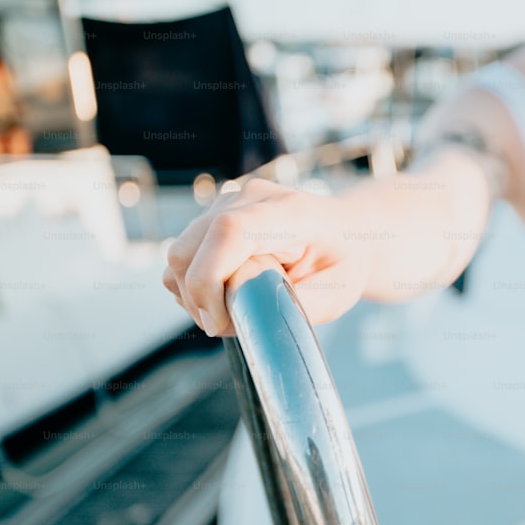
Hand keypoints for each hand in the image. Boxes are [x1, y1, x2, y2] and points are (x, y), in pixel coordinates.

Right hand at [163, 179, 375, 335]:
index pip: (229, 231)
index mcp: (289, 212)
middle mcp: (249, 199)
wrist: (345, 232)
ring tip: (234, 308)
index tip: (220, 321)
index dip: (209, 280)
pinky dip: (193, 287)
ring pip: (178, 257)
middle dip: (199, 300)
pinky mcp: (211, 218)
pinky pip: (181, 259)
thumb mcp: (339, 293)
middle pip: (189, 249)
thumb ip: (294, 306)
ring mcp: (226, 205)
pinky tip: (227, 294)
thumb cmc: (344, 261)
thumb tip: (244, 320)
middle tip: (231, 325)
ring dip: (194, 295)